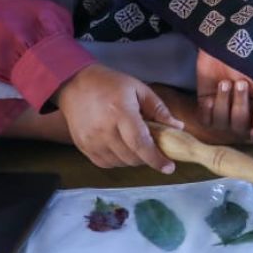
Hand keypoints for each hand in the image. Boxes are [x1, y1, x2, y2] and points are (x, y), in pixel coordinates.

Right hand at [55, 64, 182, 171]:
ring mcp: (91, 141)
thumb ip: (159, 109)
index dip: (156, 158)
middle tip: (153, 147)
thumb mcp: (139, 89)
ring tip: (136, 143)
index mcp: (121, 113)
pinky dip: (118, 161)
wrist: (75, 84)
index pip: (140, 143)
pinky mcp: (83, 147)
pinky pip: (106, 164)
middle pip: (132, 157)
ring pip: (120, 163)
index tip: (169, 167)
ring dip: (134, 159)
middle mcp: (104, 130)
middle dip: (148, 157)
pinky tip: (122, 147)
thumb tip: (177, 127)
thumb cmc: (111, 84)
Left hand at [196, 51, 252, 141]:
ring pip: (222, 124)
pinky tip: (211, 95)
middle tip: (240, 83)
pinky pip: (206, 119)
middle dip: (239, 106)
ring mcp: (222, 108)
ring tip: (225, 82)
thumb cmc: (250, 61)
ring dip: (223, 103)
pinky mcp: (205, 102)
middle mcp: (240, 111)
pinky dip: (208, 108)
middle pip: (239, 127)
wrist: (226, 44)